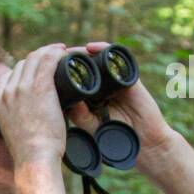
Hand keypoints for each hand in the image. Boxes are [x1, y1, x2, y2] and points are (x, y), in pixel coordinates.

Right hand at [0, 43, 69, 166]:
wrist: (34, 159)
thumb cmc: (29, 155)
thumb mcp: (15, 137)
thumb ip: (17, 124)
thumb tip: (27, 123)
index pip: (10, 75)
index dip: (25, 70)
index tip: (37, 72)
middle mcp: (8, 91)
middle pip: (23, 63)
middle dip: (39, 57)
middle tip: (54, 59)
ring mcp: (22, 87)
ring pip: (35, 57)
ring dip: (49, 51)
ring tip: (62, 53)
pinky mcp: (40, 86)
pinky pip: (49, 59)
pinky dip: (57, 53)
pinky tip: (65, 53)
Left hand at [65, 39, 177, 173]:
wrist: (144, 145)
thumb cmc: (118, 141)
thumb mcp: (93, 128)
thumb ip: (81, 116)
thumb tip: (66, 102)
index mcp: (93, 98)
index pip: (76, 81)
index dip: (63, 74)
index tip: (49, 71)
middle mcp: (103, 87)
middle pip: (85, 67)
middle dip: (71, 59)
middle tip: (57, 56)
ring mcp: (116, 81)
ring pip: (98, 59)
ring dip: (84, 52)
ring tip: (71, 51)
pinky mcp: (128, 77)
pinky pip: (116, 58)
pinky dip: (103, 49)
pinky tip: (91, 48)